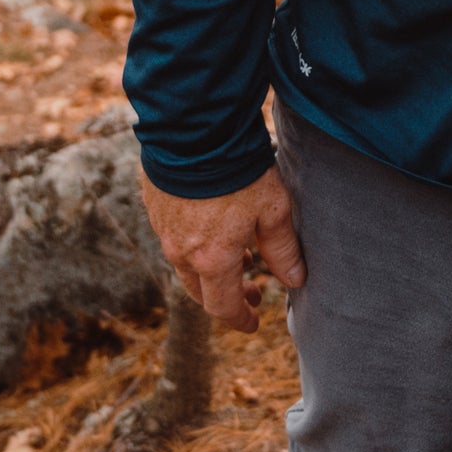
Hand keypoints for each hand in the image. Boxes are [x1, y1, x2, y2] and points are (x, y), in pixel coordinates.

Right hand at [138, 164, 305, 334]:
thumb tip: (295, 280)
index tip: (254, 322)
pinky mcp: (155, 206)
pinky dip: (193, 244)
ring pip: (184, 265)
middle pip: (200, 291)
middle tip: (251, 291)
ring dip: (209, 269)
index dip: (240, 318)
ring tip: (238, 256)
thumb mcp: (272, 209)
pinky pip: (173, 236)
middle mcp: (181, 252)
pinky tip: (210, 227)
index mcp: (212, 260)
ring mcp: (164, 229)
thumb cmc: (239, 170)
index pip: (223, 306)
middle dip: (226, 297)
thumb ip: (283, 249)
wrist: (195, 129)